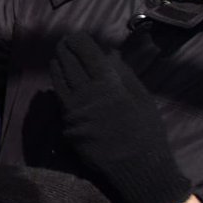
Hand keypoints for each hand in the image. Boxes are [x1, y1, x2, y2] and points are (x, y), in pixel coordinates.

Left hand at [50, 33, 191, 202]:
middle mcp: (87, 95)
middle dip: (64, 50)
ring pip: (58, 81)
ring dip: (57, 65)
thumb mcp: (141, 98)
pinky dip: (58, 85)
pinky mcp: (67, 125)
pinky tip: (59, 80)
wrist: (136, 167)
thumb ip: (123, 74)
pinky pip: (60, 100)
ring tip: (58, 56)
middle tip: (63, 42)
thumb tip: (108, 53)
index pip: (87, 55)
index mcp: (109, 85)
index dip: (79, 42)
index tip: (76, 35)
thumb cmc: (145, 131)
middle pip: (68, 65)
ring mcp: (73, 111)